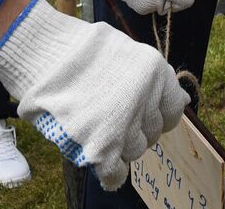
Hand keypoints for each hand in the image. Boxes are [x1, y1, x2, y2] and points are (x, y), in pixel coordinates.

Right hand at [0, 0, 186, 190]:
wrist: (40, 53)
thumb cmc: (79, 51)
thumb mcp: (126, 52)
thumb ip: (152, 79)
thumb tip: (184, 100)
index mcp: (154, 72)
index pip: (174, 109)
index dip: (158, 115)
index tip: (142, 116)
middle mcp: (144, 98)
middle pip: (153, 132)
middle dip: (135, 130)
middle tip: (111, 120)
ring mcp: (123, 124)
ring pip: (134, 152)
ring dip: (119, 147)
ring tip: (96, 129)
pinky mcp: (101, 146)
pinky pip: (115, 173)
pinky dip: (109, 173)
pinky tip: (98, 159)